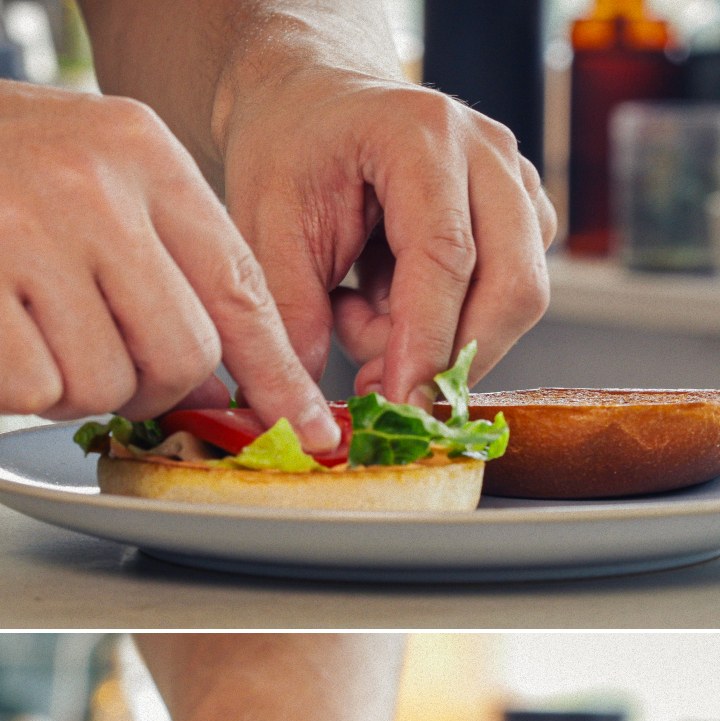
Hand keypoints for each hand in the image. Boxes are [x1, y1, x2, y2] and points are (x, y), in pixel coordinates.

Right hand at [0, 81, 337, 448]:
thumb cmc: (6, 173)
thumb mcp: (102, 179)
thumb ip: (168, 261)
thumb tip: (220, 381)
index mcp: (140, 155)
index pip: (238, 287)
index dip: (277, 374)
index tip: (306, 428)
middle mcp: (91, 189)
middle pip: (182, 354)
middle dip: (153, 383)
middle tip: (108, 355)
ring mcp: (25, 235)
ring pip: (105, 384)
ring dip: (75, 383)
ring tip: (37, 327)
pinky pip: (36, 390)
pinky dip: (21, 386)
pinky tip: (5, 335)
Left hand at [219, 67, 556, 404]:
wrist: (314, 105)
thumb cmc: (289, 152)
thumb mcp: (264, 226)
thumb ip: (290, 313)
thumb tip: (311, 405)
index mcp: (420, 134)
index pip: (446, 257)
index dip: (429, 344)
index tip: (402, 405)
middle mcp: (487, 152)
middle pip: (512, 286)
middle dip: (451, 358)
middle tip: (378, 388)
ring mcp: (516, 183)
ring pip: (515, 301)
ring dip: (439, 339)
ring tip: (359, 310)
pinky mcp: (522, 218)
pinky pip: (504, 299)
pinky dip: (447, 324)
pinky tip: (388, 297)